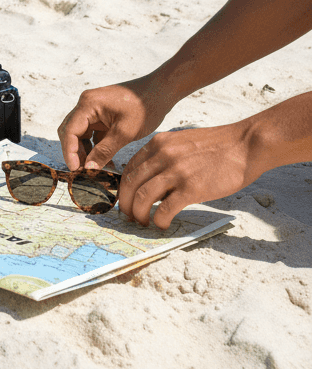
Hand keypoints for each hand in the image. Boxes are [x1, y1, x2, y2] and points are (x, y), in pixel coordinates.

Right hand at [58, 79, 172, 172]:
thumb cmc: (145, 107)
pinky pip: (91, 132)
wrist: (161, 92)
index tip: (75, 170)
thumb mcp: (125, 132)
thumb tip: (89, 168)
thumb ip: (104, 150)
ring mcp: (94, 108)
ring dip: (84, 149)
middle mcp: (87, 104)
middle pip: (70, 131)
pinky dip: (94, 145)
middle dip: (74, 151)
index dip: (69, 151)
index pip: (69, 130)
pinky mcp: (102, 114)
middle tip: (82, 171)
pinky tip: (102, 158)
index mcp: (89, 104)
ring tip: (93, 167)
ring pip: (80, 132)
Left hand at [118, 122, 254, 228]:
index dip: (123, 187)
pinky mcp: (191, 188)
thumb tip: (151, 184)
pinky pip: (165, 208)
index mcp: (158, 144)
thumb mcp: (181, 144)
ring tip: (143, 222)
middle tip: (129, 216)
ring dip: (139, 213)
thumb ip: (163, 158)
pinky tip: (162, 224)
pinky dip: (159, 220)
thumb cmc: (217, 147)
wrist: (245, 145)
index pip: (129, 168)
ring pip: (143, 197)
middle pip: (131, 183)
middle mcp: (162, 155)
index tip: (126, 199)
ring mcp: (176, 171)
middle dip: (125, 203)